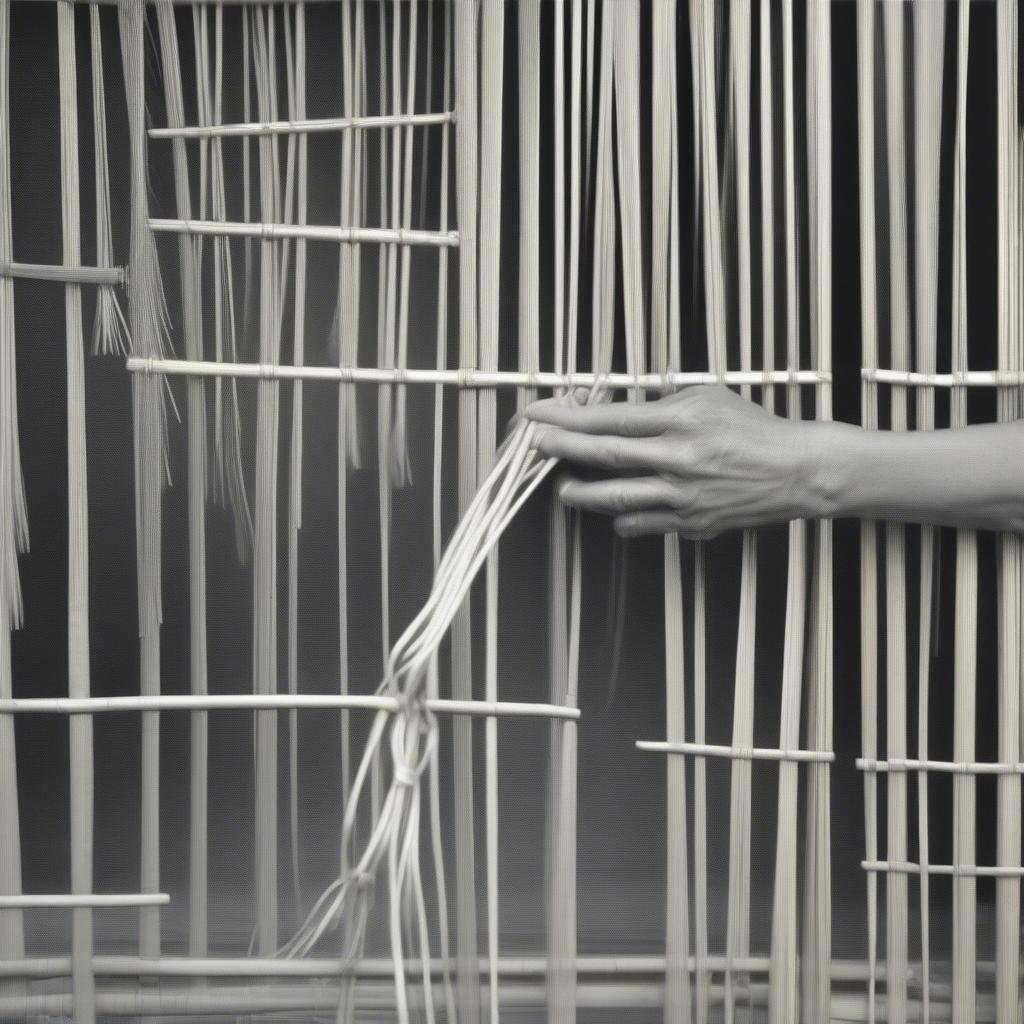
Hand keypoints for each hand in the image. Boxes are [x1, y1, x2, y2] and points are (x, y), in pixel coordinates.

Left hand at [524, 385, 832, 538]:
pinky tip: (612, 513)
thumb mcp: (709, 396)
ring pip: (618, 497)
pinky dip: (624, 519)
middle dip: (562, 451)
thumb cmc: (754, 427)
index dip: (568, 417)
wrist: (798, 471)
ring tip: (562, 489)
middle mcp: (678, 459)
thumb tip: (616, 411)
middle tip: (533, 447)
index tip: (537, 414)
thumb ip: (662, 402)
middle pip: (606, 456)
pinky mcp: (693, 524)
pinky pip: (646, 524)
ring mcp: (684, 496)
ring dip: (582, 493)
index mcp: (681, 420)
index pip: (610, 419)